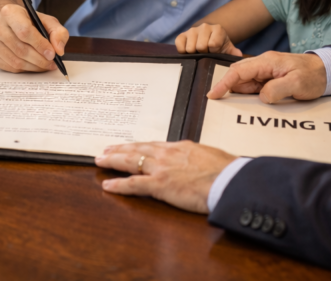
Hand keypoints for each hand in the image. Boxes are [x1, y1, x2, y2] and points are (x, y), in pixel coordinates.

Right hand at [0, 2, 68, 72]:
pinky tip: (33, 66)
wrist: (9, 22)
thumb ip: (58, 32)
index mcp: (9, 12)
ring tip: (45, 66)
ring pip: (15, 61)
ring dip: (33, 67)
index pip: (25, 31)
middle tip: (52, 64)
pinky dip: (24, 69)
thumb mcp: (47, 21)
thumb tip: (59, 50)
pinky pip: (9, 67)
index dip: (40, 45)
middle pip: (20, 49)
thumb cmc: (29, 21)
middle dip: (39, 59)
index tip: (52, 54)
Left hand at [95, 141, 236, 213]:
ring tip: (101, 160)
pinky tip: (107, 185)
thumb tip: (199, 162)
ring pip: (131, 161)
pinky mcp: (160, 184)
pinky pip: (133, 184)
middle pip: (137, 149)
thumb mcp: (210, 157)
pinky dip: (119, 184)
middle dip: (120, 149)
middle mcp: (167, 154)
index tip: (130, 146)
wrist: (228, 180)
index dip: (138, 146)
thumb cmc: (226, 171)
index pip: (153, 145)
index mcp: (180, 147)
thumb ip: (199, 159)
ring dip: (113, 161)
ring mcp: (161, 168)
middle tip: (106, 149)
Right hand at [175, 23, 242, 56]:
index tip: (215, 52)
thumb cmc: (219, 46)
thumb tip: (238, 55)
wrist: (208, 38)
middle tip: (206, 53)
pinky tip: (189, 51)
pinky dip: (183, 51)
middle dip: (203, 53)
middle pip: (201, 46)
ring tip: (198, 52)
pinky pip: (179, 45)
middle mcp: (204, 27)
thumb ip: (234, 53)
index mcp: (218, 29)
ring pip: (190, 48)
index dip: (214, 52)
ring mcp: (192, 30)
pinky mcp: (181, 35)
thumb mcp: (228, 49)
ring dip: (194, 53)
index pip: (213, 44)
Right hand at [207, 50, 326, 103]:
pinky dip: (249, 94)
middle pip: (238, 75)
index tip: (213, 95)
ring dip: (240, 93)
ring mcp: (266, 71)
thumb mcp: (296, 84)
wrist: (327, 71)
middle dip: (227, 88)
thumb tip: (261, 96)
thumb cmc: (312, 76)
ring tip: (237, 104)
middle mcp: (263, 64)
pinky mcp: (270, 78)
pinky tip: (251, 102)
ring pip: (245, 81)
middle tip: (219, 102)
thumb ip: (276, 89)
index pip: (238, 71)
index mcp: (267, 62)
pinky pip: (254, 86)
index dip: (224, 83)